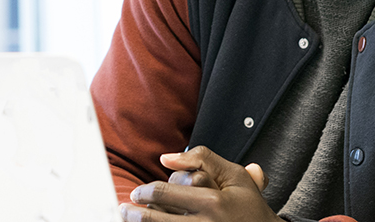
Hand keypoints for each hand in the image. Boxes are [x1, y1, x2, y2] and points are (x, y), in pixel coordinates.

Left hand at [120, 146, 278, 221]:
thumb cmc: (249, 206)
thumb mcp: (233, 175)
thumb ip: (201, 158)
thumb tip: (166, 158)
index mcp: (212, 202)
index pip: (165, 194)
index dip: (145, 192)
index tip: (137, 193)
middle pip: (157, 219)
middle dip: (135, 214)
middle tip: (125, 209)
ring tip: (130, 220)